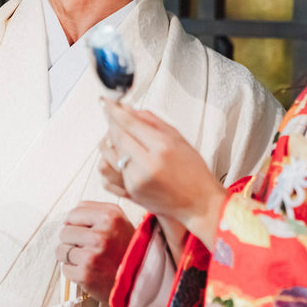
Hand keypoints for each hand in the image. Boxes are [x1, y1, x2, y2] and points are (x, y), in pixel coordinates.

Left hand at [56, 201, 134, 301]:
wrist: (140, 279)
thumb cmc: (127, 249)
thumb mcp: (119, 220)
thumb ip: (94, 211)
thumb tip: (68, 217)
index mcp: (110, 217)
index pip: (73, 213)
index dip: (76, 223)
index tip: (83, 231)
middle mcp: (101, 235)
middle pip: (65, 231)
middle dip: (72, 240)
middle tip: (87, 247)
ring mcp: (92, 256)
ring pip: (61, 250)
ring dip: (70, 256)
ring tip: (87, 259)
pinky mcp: (85, 275)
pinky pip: (65, 268)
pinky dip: (73, 271)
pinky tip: (88, 271)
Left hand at [98, 100, 226, 245]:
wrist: (200, 204)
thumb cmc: (194, 171)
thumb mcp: (178, 139)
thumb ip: (152, 121)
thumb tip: (128, 109)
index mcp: (162, 148)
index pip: (129, 123)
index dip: (114, 110)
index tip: (106, 102)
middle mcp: (147, 166)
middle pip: (117, 137)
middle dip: (111, 123)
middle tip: (111, 115)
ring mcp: (136, 182)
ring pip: (107, 155)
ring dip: (107, 142)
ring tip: (116, 137)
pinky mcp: (130, 194)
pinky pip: (107, 174)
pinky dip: (107, 163)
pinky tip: (116, 157)